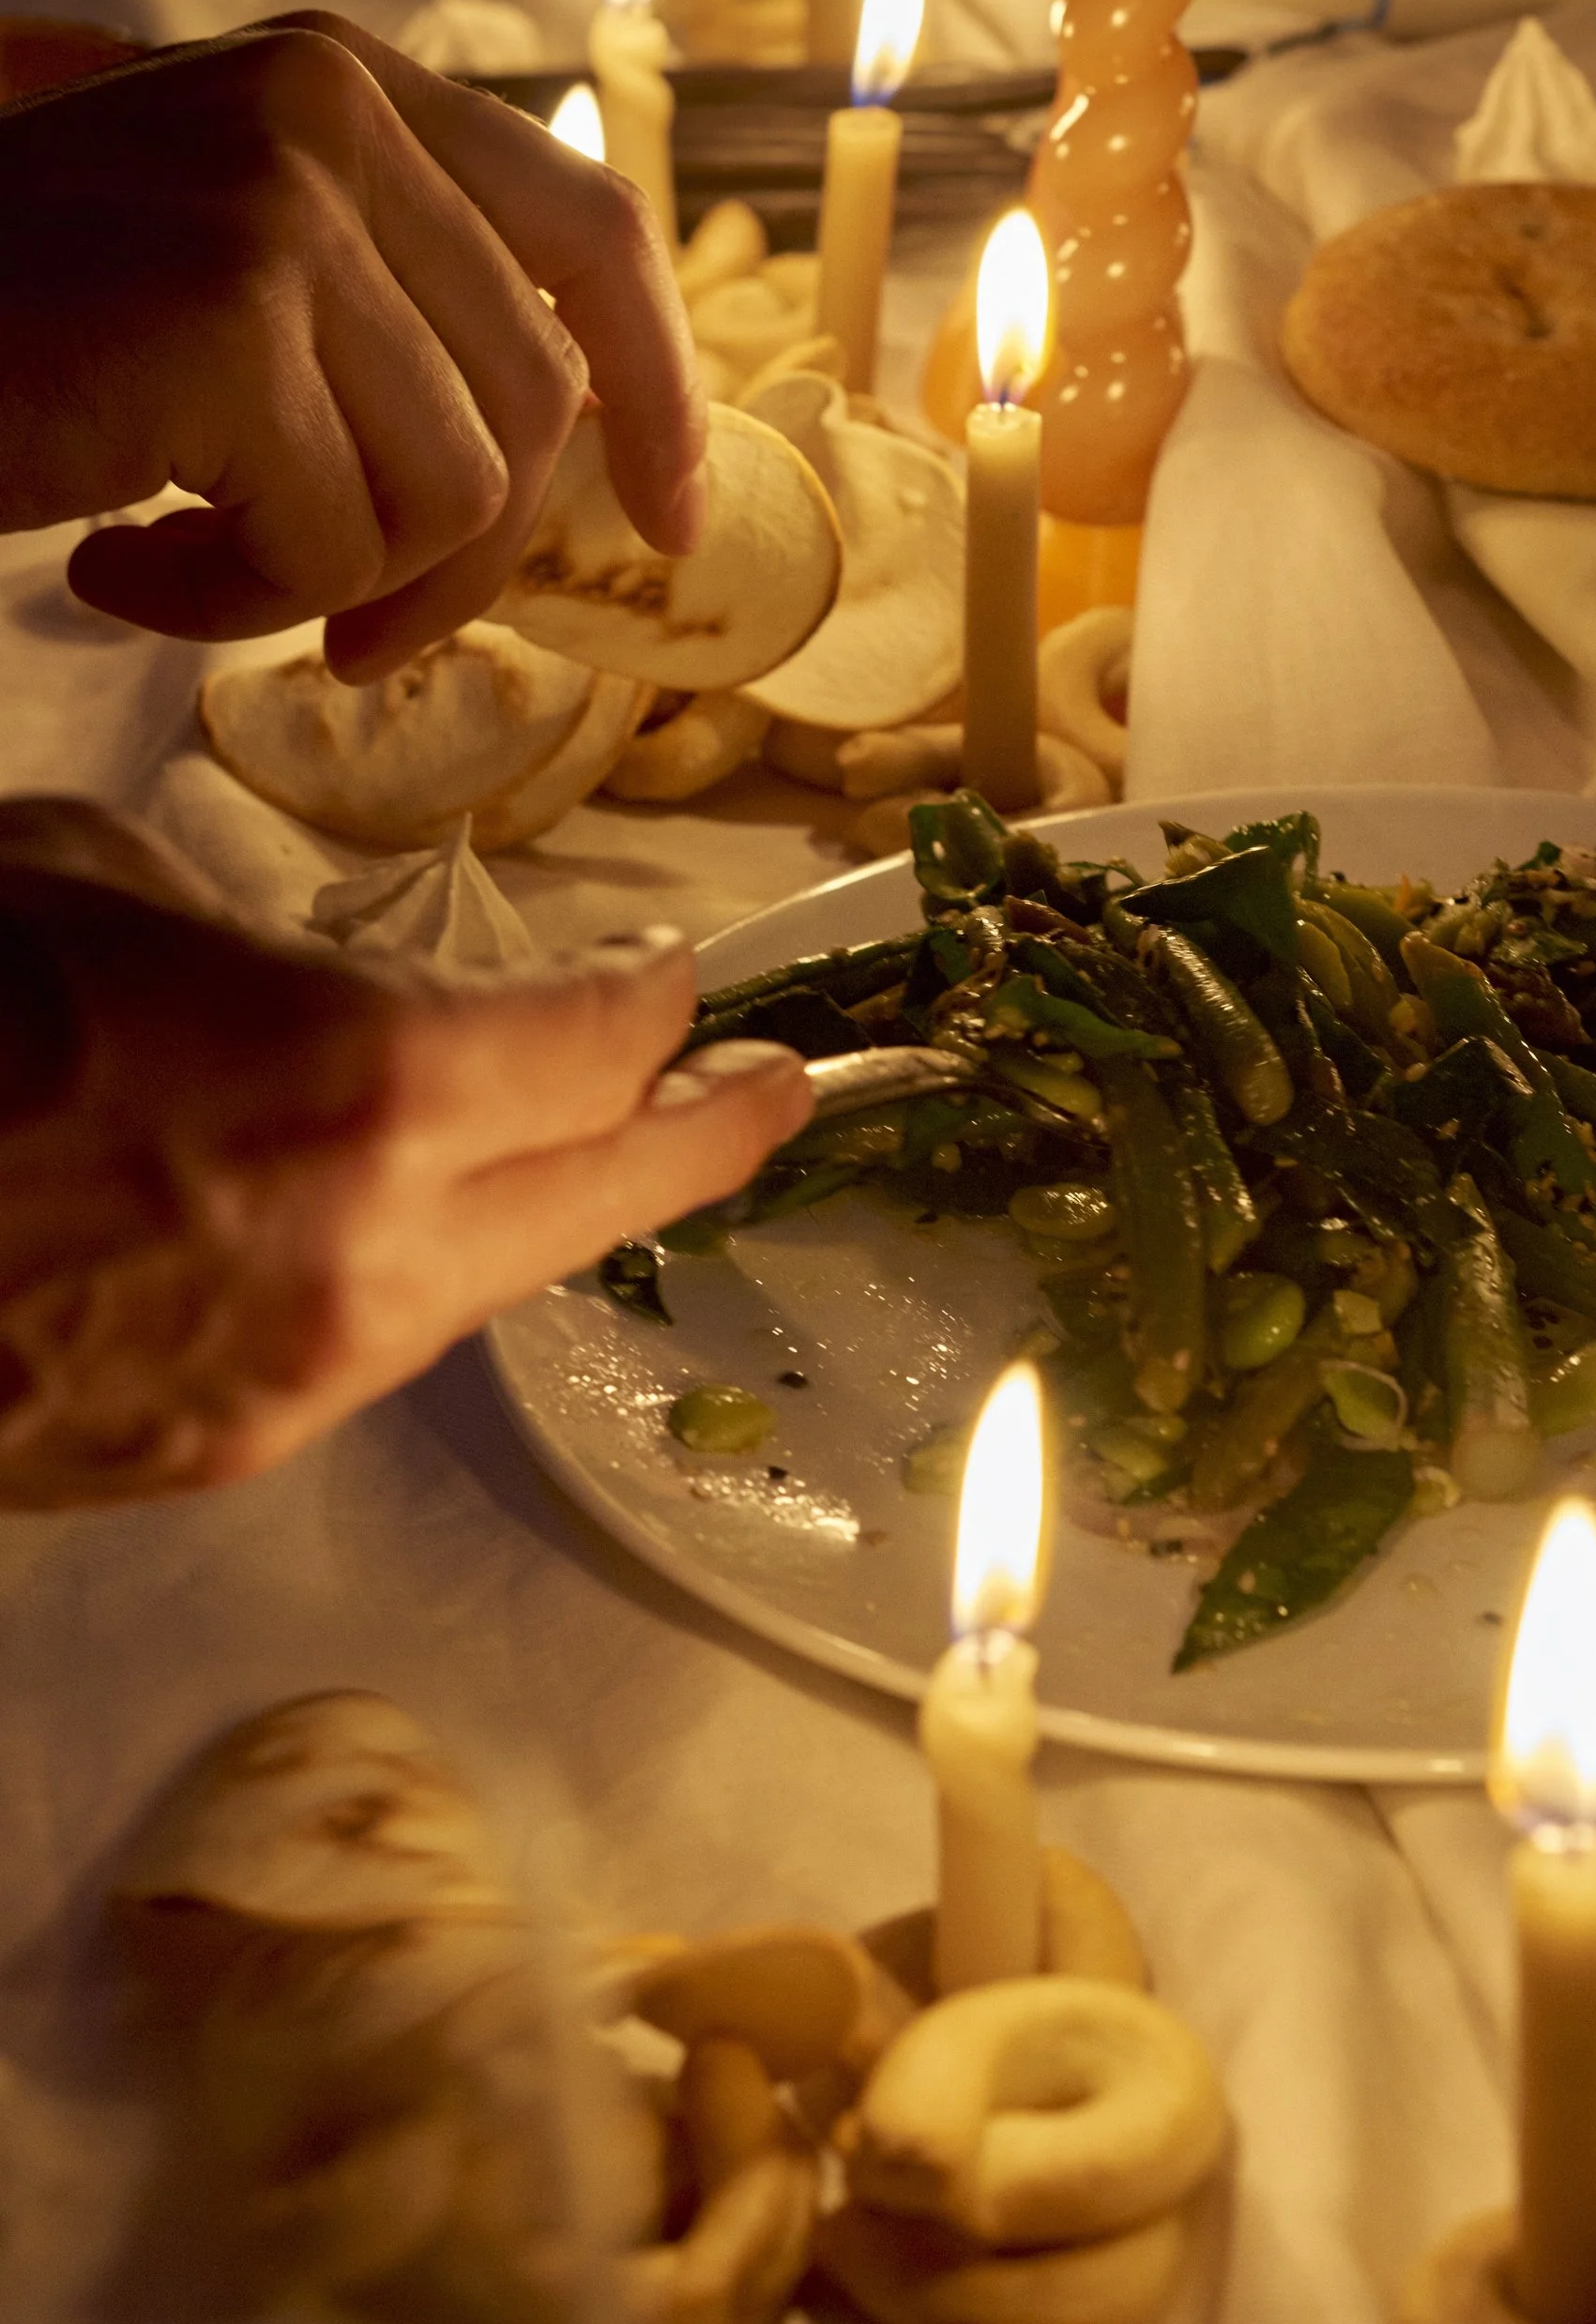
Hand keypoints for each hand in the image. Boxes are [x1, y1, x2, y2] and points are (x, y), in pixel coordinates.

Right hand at [0, 13, 703, 679]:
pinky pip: (338, 545)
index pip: (589, 232)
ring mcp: (284, 199)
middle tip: (341, 630)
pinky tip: (116, 561)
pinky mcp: (233, 315)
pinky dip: (233, 603)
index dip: (657, 392)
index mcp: (346, 83)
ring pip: (450, 497)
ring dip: (317, 586)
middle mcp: (332, 108)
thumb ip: (388, 317)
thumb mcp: (226, 278)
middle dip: (453, 563)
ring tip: (179, 562)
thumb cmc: (15, 337)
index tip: (673, 520)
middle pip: (534, 410)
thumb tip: (579, 453)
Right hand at [0, 804, 808, 1509]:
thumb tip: (304, 965)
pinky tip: (405, 1224)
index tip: (689, 976)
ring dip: (564, 1205)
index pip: (601, 1038)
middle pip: (617, 1188)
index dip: (667, 1000)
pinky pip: (375, 1340)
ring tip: (613, 1153)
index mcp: (361, 1073)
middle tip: (783, 1092)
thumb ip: (249, 935)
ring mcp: (305, 1366)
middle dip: (715, 1131)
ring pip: (500, 1277)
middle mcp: (372, 1239)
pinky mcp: (225, 1444)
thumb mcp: (83, 879)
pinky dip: (419, 1271)